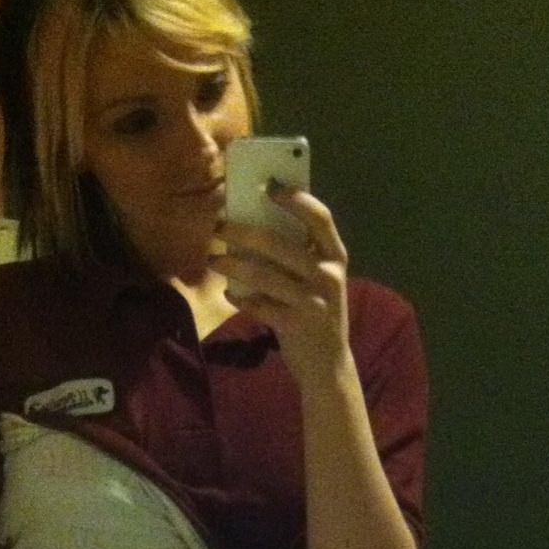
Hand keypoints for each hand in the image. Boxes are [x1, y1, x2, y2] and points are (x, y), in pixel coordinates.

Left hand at [212, 185, 350, 387]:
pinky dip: (240, 298)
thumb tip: (255, 220)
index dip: (296, 199)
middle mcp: (328, 275)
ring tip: (213, 260)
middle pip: (280, 244)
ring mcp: (314, 301)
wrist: (328, 363)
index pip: (320, 218)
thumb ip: (299, 252)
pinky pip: (259, 305)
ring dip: (232, 265)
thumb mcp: (318, 279)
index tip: (268, 185)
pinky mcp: (296, 325)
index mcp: (335, 256)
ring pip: (264, 275)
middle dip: (243, 232)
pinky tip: (229, 294)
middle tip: (218, 226)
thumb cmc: (316, 310)